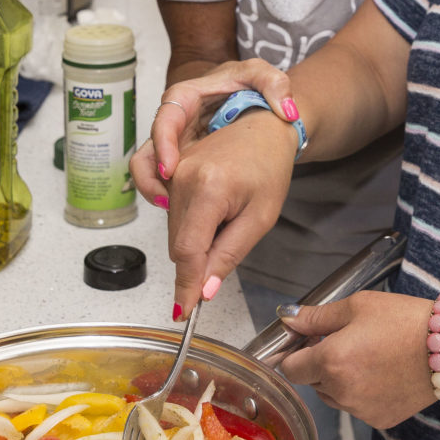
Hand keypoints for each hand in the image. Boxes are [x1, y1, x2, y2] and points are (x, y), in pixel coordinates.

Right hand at [128, 59, 301, 318]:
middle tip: (227, 251)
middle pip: (179, 245)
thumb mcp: (260, 217)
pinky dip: (190, 223)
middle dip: (198, 261)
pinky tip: (214, 210)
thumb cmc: (269, 168)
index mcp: (208, 188)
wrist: (262, 126)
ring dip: (195, 240)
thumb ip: (229, 254)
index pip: (188, 251)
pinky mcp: (170, 170)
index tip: (184, 312)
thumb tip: (204, 289)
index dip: (186, 285)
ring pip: (174, 231)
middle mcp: (182, 177)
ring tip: (228, 218)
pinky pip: (172, 213)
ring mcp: (172, 172)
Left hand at [279, 294, 438, 428]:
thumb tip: (288, 319)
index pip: (290, 368)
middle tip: (347, 341)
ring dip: (339, 380)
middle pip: (312, 382)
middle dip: (321, 364)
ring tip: (369, 356)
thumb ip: (317, 316)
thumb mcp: (358, 306)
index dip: (294, 353)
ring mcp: (361, 410)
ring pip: (334, 396)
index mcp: (331, 361)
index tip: (307, 342)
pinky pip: (357, 407)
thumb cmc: (405, 321)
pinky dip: (362, 393)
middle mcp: (341, 391)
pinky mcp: (380, 420)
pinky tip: (383, 373)